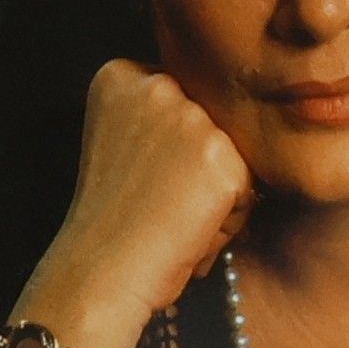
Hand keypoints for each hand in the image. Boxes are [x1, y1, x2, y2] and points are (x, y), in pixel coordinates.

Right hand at [17, 59, 256, 347]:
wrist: (101, 271)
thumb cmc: (111, 220)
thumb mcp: (120, 142)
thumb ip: (159, 117)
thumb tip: (221, 116)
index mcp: (120, 75)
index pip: (184, 98)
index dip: (172, 146)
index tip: (140, 175)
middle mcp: (157, 85)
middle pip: (213, 122)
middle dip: (198, 166)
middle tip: (157, 201)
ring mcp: (191, 119)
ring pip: (234, 154)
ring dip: (216, 193)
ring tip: (172, 218)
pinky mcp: (222, 156)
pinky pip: (247, 189)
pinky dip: (227, 221)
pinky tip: (189, 232)